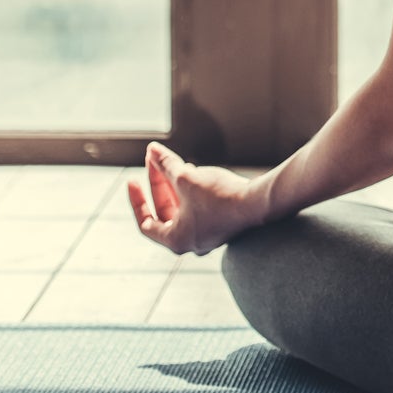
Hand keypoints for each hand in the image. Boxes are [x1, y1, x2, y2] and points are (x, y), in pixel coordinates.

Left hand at [125, 140, 264, 255]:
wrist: (260, 203)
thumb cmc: (220, 196)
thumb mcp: (186, 178)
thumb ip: (166, 165)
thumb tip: (152, 150)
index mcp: (176, 239)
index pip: (146, 223)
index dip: (137, 200)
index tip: (132, 180)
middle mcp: (191, 242)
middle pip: (165, 212)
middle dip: (159, 185)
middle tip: (153, 161)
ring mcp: (208, 235)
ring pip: (184, 209)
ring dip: (175, 185)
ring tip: (173, 162)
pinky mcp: (223, 225)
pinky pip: (199, 208)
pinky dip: (192, 191)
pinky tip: (194, 171)